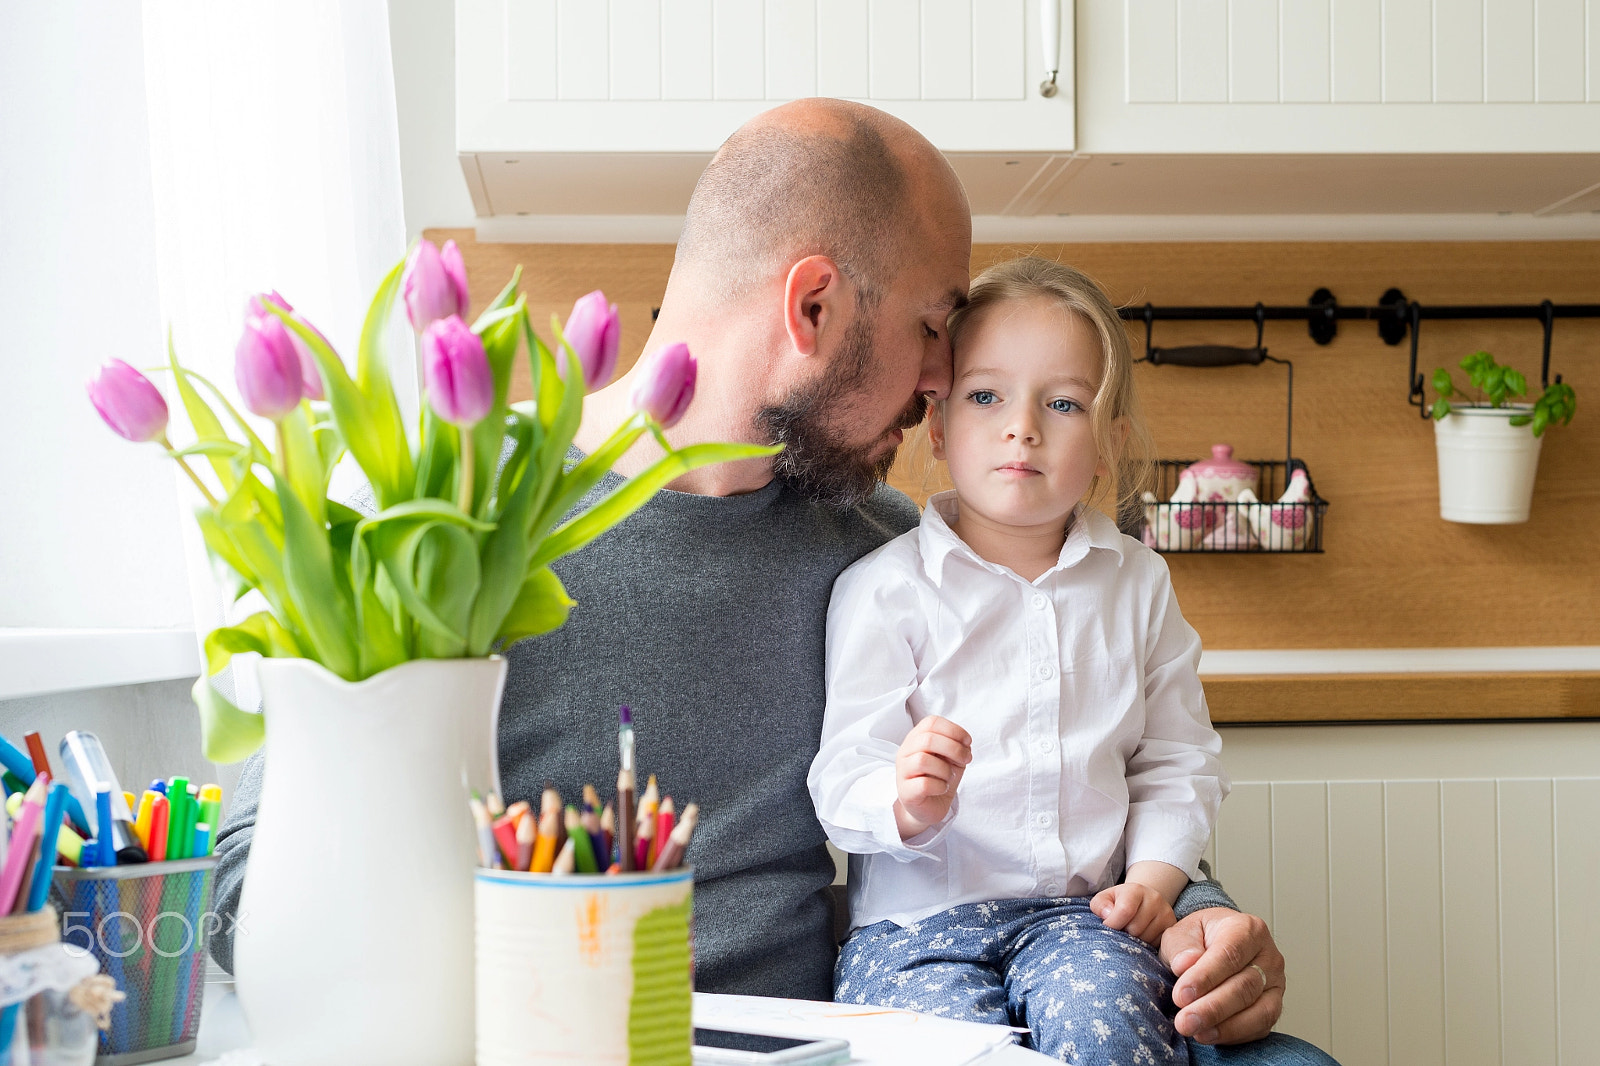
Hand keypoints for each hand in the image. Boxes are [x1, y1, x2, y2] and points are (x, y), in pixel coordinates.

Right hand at [893, 715, 970, 839]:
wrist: (928, 806)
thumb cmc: (939, 778)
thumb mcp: (951, 759)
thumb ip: (956, 748)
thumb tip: (965, 744)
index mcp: (916, 739)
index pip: (931, 723)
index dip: (954, 730)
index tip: (968, 742)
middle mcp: (905, 752)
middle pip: (927, 739)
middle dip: (954, 749)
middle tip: (965, 760)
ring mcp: (903, 772)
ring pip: (923, 761)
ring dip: (945, 769)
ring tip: (949, 777)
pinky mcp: (906, 792)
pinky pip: (924, 784)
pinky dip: (940, 786)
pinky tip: (942, 788)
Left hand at [1091, 882, 1175, 944]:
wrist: (1144, 900)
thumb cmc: (1119, 902)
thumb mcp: (1105, 898)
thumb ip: (1099, 905)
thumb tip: (1107, 916)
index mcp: (1135, 890)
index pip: (1125, 910)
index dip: (1112, 923)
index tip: (1107, 926)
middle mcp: (1154, 899)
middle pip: (1135, 928)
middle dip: (1124, 933)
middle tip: (1122, 928)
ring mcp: (1166, 913)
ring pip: (1145, 939)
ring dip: (1135, 941)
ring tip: (1131, 931)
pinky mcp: (1171, 927)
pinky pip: (1156, 945)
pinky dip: (1146, 944)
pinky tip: (1142, 935)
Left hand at [1158, 907, 1284, 1044]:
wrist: (1212, 946)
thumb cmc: (1198, 939)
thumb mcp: (1181, 932)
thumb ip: (1181, 946)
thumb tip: (1184, 964)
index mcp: (1247, 929)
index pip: (1229, 954)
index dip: (1205, 977)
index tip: (1181, 995)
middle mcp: (1268, 956)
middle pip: (1245, 986)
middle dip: (1212, 1008)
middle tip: (1185, 1021)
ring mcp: (1275, 984)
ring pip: (1259, 1011)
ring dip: (1225, 1026)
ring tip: (1196, 1032)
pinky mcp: (1274, 1007)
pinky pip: (1260, 1027)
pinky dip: (1235, 1035)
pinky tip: (1210, 1035)